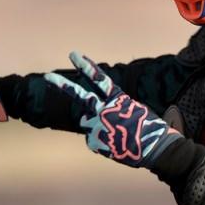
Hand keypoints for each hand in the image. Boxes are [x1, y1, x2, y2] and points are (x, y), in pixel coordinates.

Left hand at [44, 51, 181, 167]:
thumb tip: (100, 113)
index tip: (74, 55)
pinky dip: (101, 142)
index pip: (99, 79)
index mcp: (118, 99)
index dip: (86, 66)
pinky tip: (114, 145)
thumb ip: (115, 107)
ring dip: (96, 126)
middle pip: (80, 96)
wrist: (157, 150)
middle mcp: (106, 110)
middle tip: (48, 76)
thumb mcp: (134, 110)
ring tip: (115, 134)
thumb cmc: (149, 129)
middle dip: (63, 85)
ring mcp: (98, 126)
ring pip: (87, 122)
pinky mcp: (94, 141)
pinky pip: (92, 139)